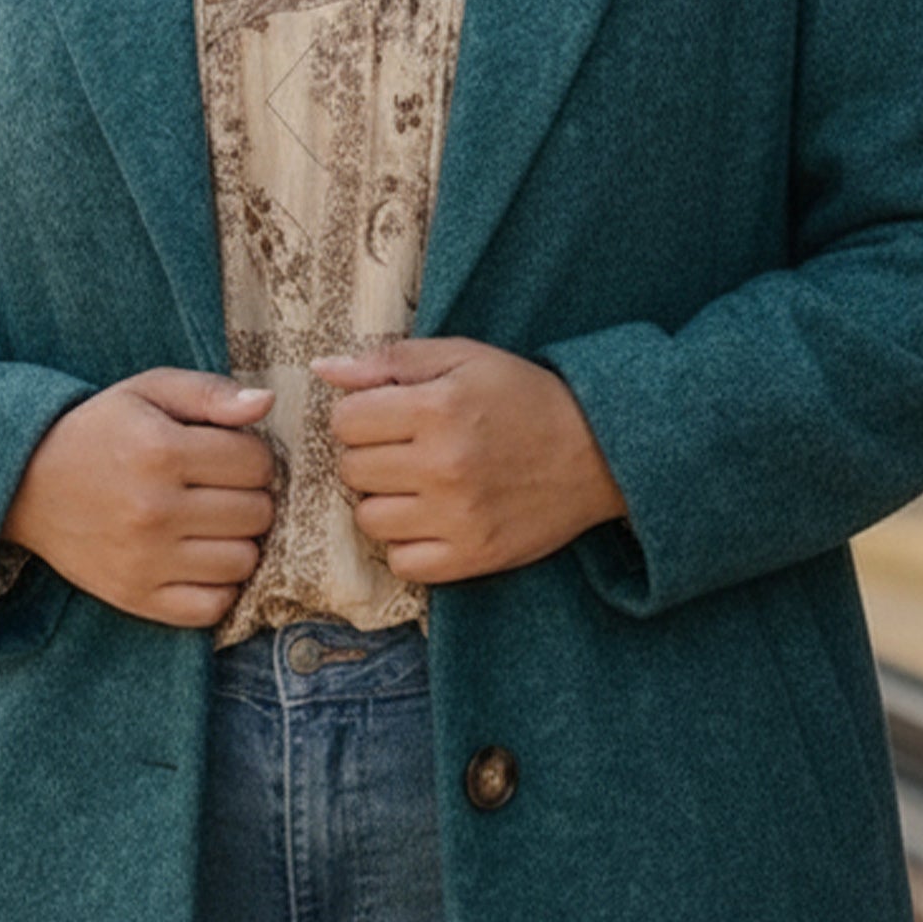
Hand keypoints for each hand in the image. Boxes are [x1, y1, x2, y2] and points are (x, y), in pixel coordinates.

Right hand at [4, 370, 277, 626]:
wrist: (25, 484)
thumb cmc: (99, 431)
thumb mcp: (148, 391)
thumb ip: (210, 392)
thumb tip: (266, 403)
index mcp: (160, 451)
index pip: (257, 463)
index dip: (253, 456)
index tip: (229, 456)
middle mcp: (154, 509)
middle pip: (257, 513)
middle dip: (250, 497)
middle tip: (220, 489)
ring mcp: (145, 559)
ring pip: (244, 561)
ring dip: (238, 541)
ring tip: (211, 523)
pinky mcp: (137, 597)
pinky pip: (213, 607)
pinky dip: (219, 587)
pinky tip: (200, 560)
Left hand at [311, 337, 624, 584]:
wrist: (598, 451)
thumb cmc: (523, 397)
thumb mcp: (463, 358)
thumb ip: (389, 360)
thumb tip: (323, 369)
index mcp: (438, 408)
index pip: (346, 421)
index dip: (358, 416)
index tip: (385, 416)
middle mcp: (444, 465)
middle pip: (352, 470)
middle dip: (369, 456)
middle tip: (405, 449)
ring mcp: (458, 517)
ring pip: (369, 519)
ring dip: (383, 501)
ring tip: (416, 485)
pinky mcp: (473, 557)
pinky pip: (402, 563)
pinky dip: (407, 544)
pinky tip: (429, 520)